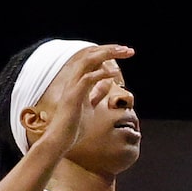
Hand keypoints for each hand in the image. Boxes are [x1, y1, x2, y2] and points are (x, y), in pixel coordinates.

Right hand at [34, 44, 136, 160]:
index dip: (108, 54)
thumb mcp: (92, 106)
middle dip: (110, 50)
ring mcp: (72, 88)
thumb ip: (98, 92)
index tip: (126, 52)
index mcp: (78, 81)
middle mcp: (74, 81)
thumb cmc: (75, 126)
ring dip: (106, 55)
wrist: (62, 141)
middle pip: (90, 56)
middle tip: (128, 49)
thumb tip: (109, 82)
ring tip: (123, 52)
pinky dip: (101, 74)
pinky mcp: (73, 97)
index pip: (92, 60)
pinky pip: (87, 79)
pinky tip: (114, 73)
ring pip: (87, 62)